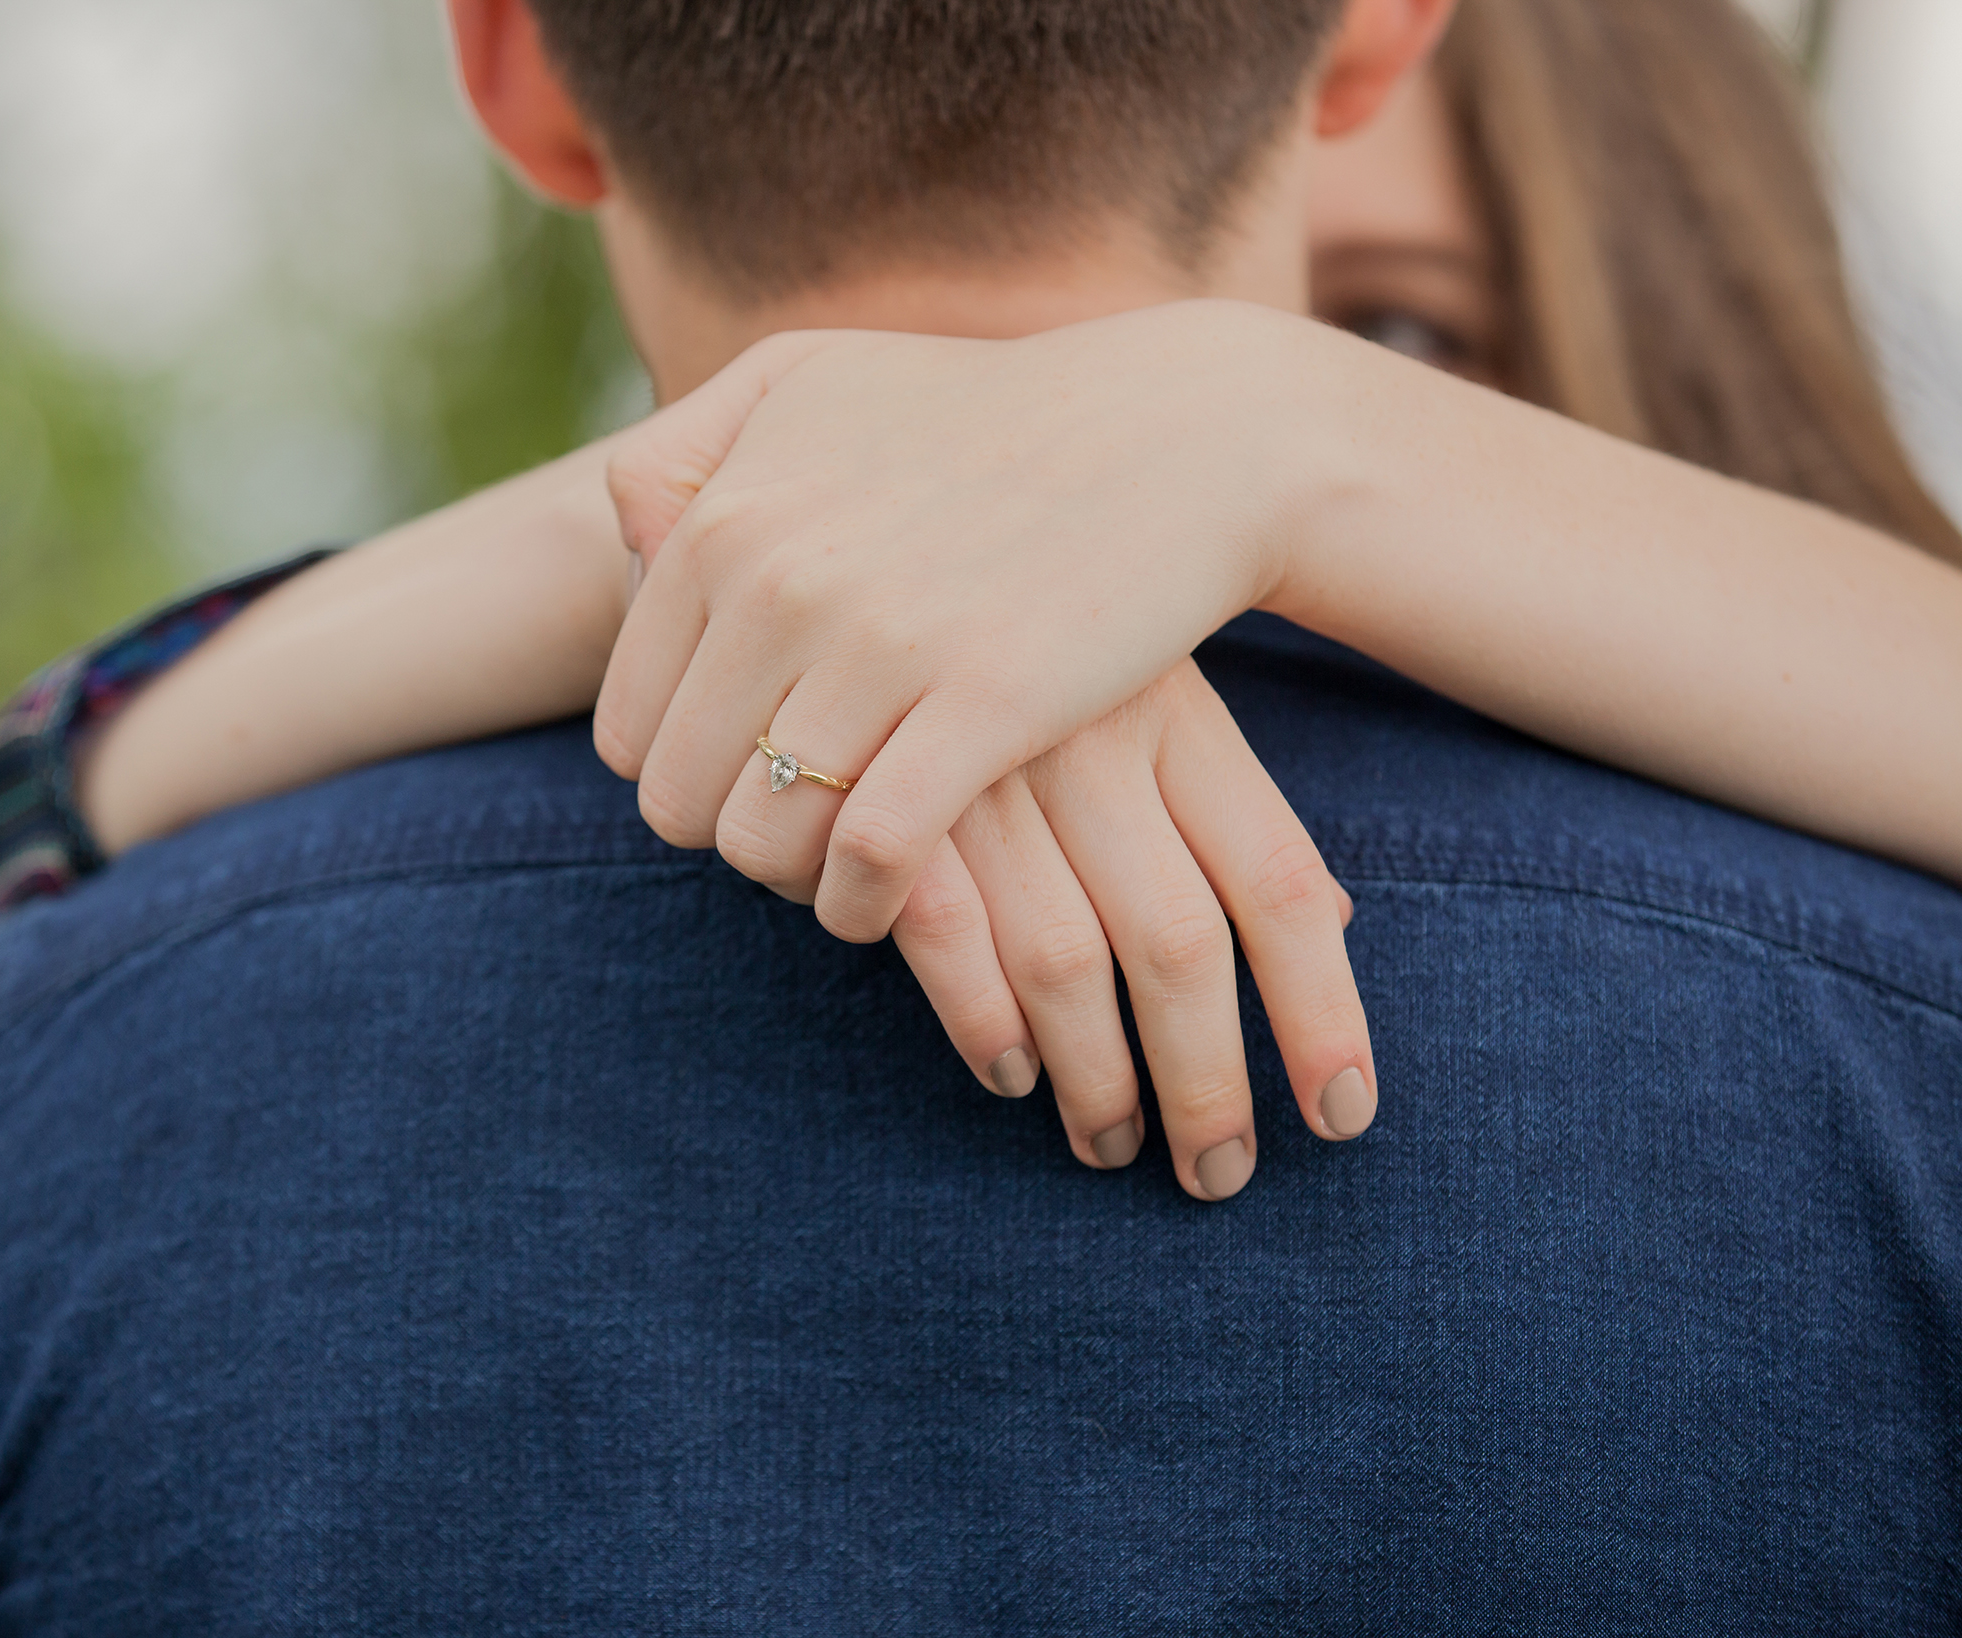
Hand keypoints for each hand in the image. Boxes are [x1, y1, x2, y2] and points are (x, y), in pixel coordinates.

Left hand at [594, 300, 1357, 944]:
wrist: (1179, 433)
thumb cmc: (985, 415)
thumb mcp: (809, 382)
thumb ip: (690, 452)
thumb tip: (628, 541)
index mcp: (721, 521)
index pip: (631, 726)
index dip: (684, 777)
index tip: (751, 780)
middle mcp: (776, 580)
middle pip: (682, 800)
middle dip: (735, 837)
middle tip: (805, 833)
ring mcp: (876, 645)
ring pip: (761, 843)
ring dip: (799, 881)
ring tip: (850, 864)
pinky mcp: (978, 704)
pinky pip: (868, 857)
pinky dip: (864, 904)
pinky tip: (891, 898)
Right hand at [847, 663, 1377, 1195]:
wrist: (867, 519)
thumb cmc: (1027, 620)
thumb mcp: (1146, 679)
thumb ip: (1224, 800)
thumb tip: (1336, 923)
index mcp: (1176, 709)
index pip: (1279, 883)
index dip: (1321, 1014)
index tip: (1342, 1116)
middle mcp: (1093, 739)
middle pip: (1181, 945)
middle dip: (1208, 1082)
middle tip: (1220, 1174)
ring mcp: (988, 768)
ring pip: (1067, 961)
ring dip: (1097, 1077)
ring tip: (1112, 1142)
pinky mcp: (887, 793)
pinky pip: (945, 937)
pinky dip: (981, 1022)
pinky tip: (1011, 1073)